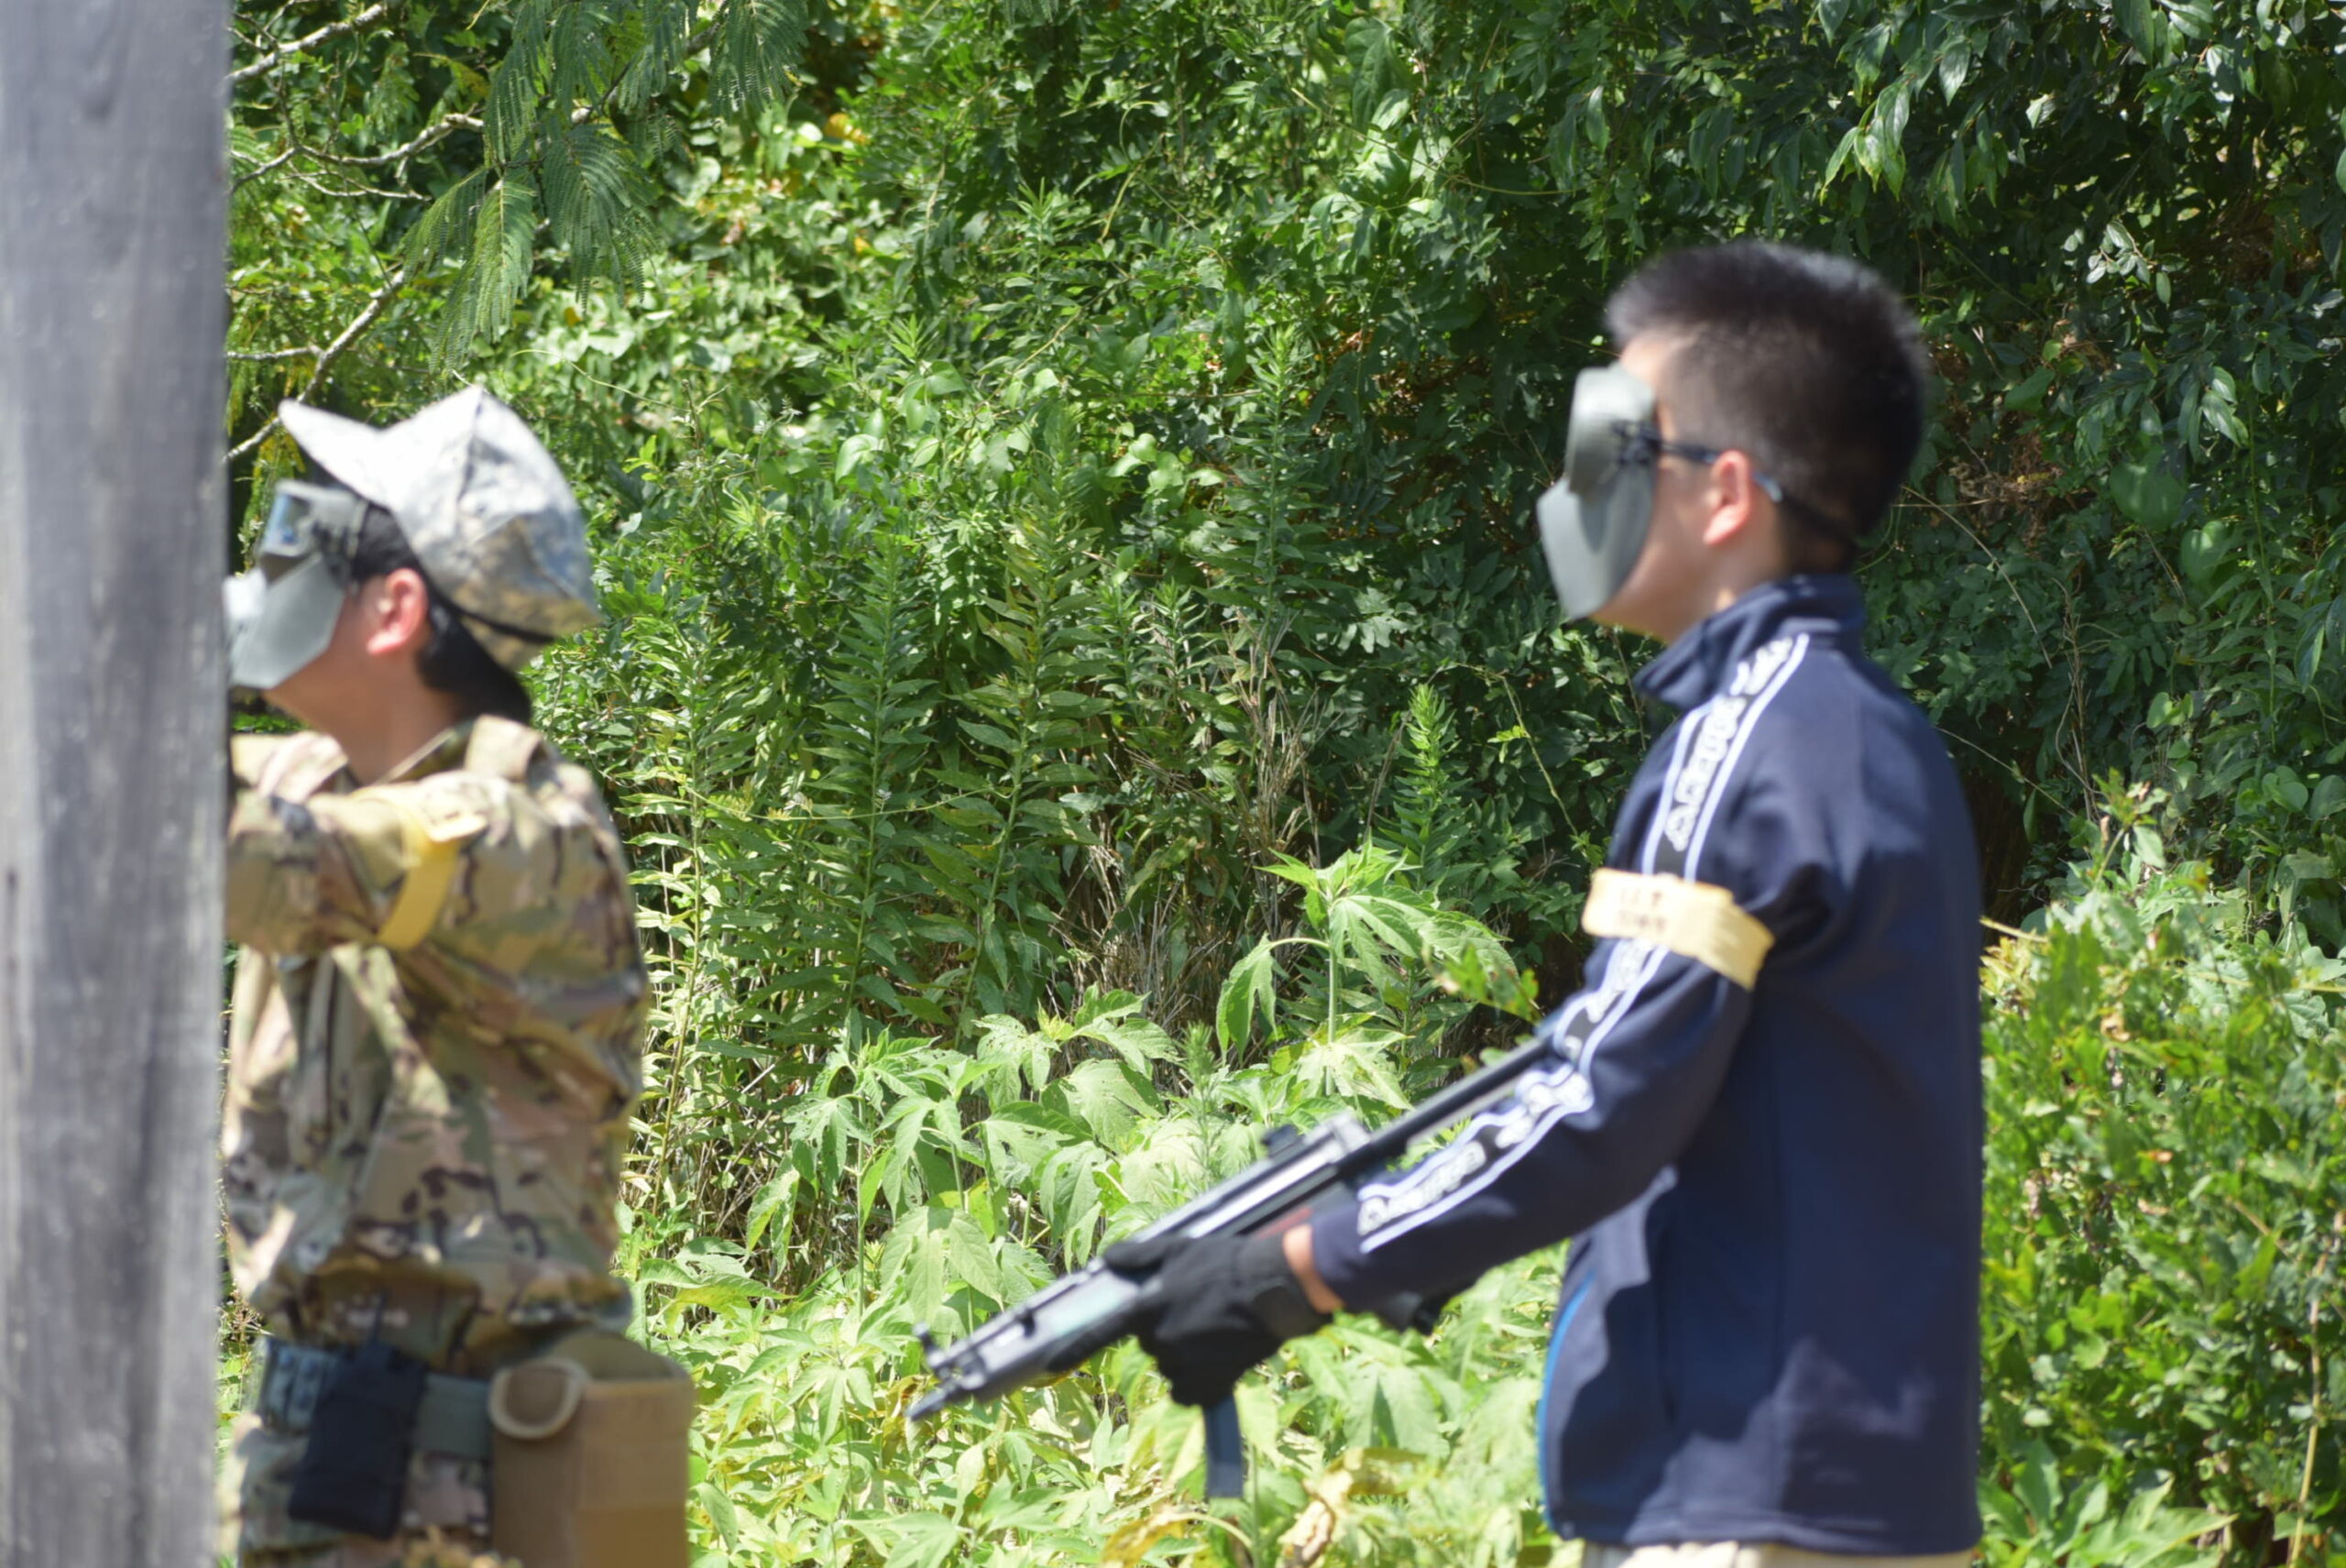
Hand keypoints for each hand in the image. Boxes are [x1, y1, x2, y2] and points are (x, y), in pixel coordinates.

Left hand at [1103, 1230, 1330, 1407]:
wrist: (1274, 1288)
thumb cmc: (1225, 1262)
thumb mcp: (1178, 1247)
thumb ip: (1137, 1255)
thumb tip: (1106, 1261)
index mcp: (1145, 1309)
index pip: (1103, 1333)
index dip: (1084, 1345)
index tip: (1066, 1357)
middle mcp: (1159, 1341)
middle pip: (1150, 1343)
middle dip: (1166, 1330)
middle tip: (1194, 1312)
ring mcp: (1184, 1367)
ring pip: (1171, 1367)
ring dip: (1183, 1357)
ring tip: (1211, 1334)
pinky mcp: (1209, 1387)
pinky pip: (1187, 1393)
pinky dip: (1197, 1383)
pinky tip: (1214, 1362)